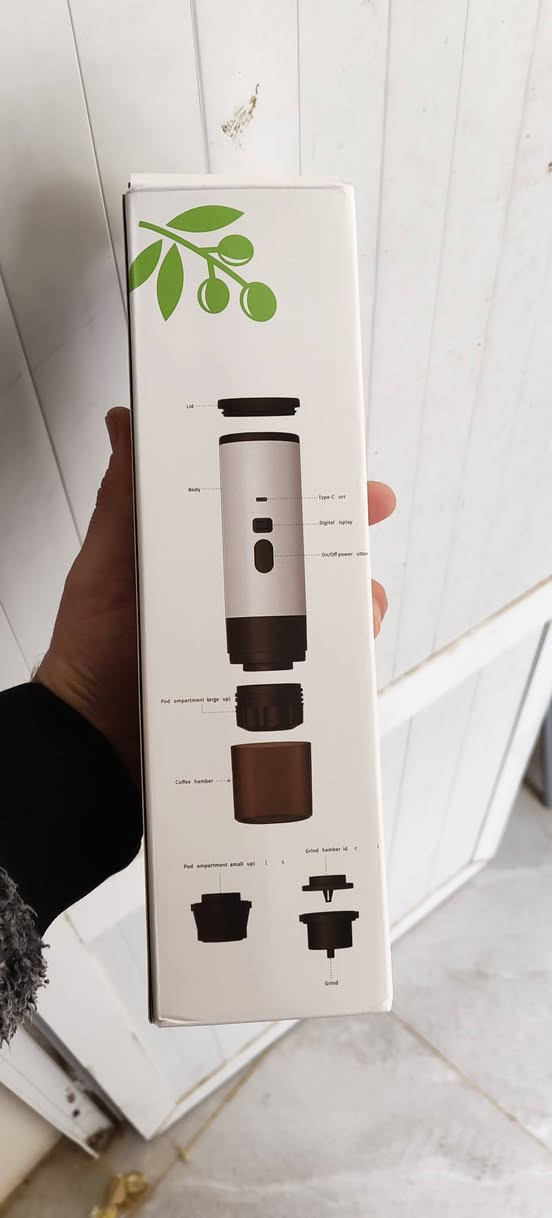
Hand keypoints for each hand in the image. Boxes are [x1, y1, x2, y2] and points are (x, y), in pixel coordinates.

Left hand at [34, 408, 394, 782]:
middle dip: (346, 543)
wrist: (93, 732)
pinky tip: (337, 654)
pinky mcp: (260, 682)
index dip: (309, 488)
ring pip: (323, 611)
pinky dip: (335, 660)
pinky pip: (313, 667)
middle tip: (360, 536)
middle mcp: (232, 591)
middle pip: (308, 557)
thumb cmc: (92, 649)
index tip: (342, 475)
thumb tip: (127, 427)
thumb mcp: (107, 562)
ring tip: (352, 602)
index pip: (264, 509)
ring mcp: (250, 637)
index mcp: (202, 552)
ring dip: (350, 603)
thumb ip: (123, 499)